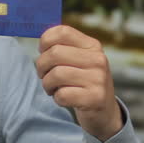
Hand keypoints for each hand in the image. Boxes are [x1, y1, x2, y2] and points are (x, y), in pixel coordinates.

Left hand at [35, 25, 121, 141]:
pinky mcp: (95, 98)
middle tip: (44, 75)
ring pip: (56, 74)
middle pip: (55, 53)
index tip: (42, 52)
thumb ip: (61, 47)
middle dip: (41, 66)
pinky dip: (57, 98)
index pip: (62, 31)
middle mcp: (98, 59)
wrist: (103, 111)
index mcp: (92, 46)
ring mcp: (98, 79)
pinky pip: (62, 94)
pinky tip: (64, 98)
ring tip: (52, 88)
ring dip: (47, 84)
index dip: (45, 41)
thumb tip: (40, 40)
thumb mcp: (78, 60)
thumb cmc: (82, 82)